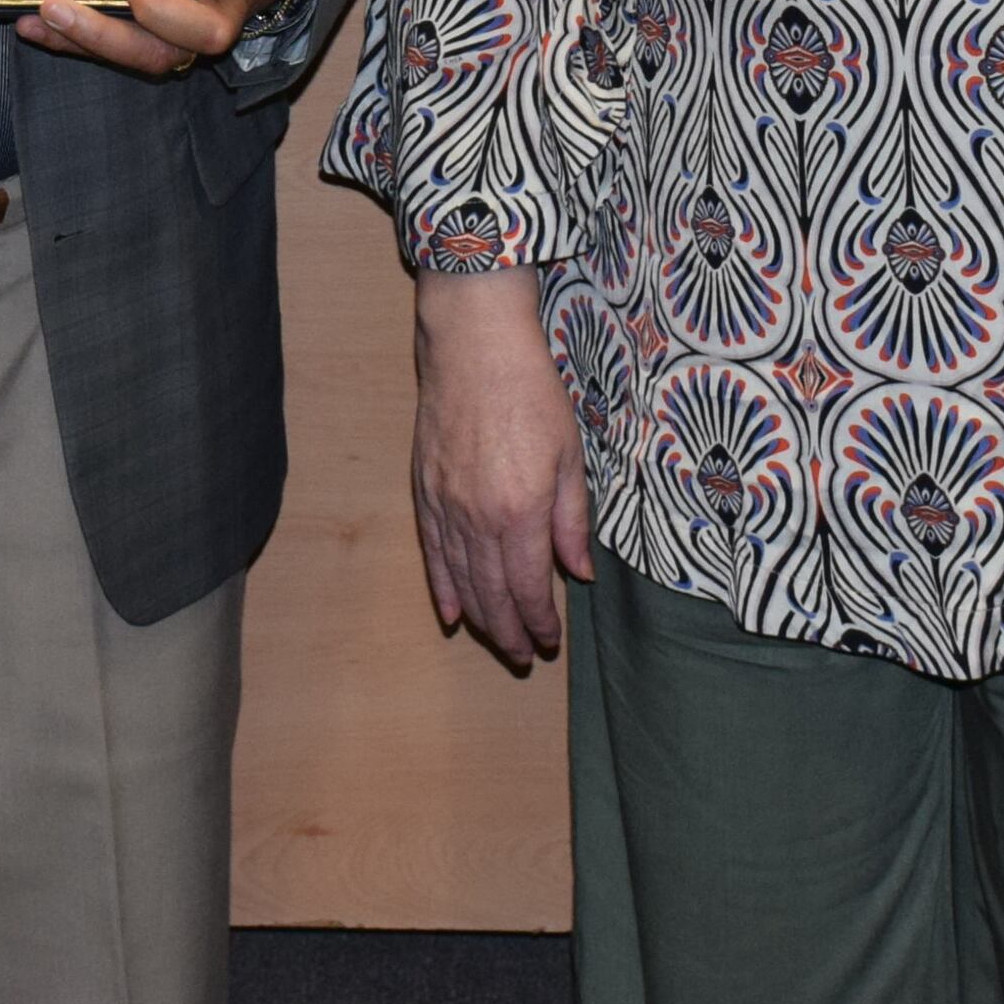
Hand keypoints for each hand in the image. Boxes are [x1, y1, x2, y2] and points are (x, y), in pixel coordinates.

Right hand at [409, 268, 590, 672]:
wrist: (474, 348)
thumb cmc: (531, 394)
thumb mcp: (570, 455)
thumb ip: (573, 520)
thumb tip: (579, 573)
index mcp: (520, 511)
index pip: (527, 587)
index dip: (539, 621)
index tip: (550, 640)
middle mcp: (477, 518)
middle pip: (492, 593)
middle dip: (510, 631)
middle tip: (525, 655)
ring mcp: (445, 506)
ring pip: (462, 579)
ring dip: (481, 617)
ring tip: (498, 641)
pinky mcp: (424, 491)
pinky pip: (432, 552)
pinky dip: (442, 586)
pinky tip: (452, 612)